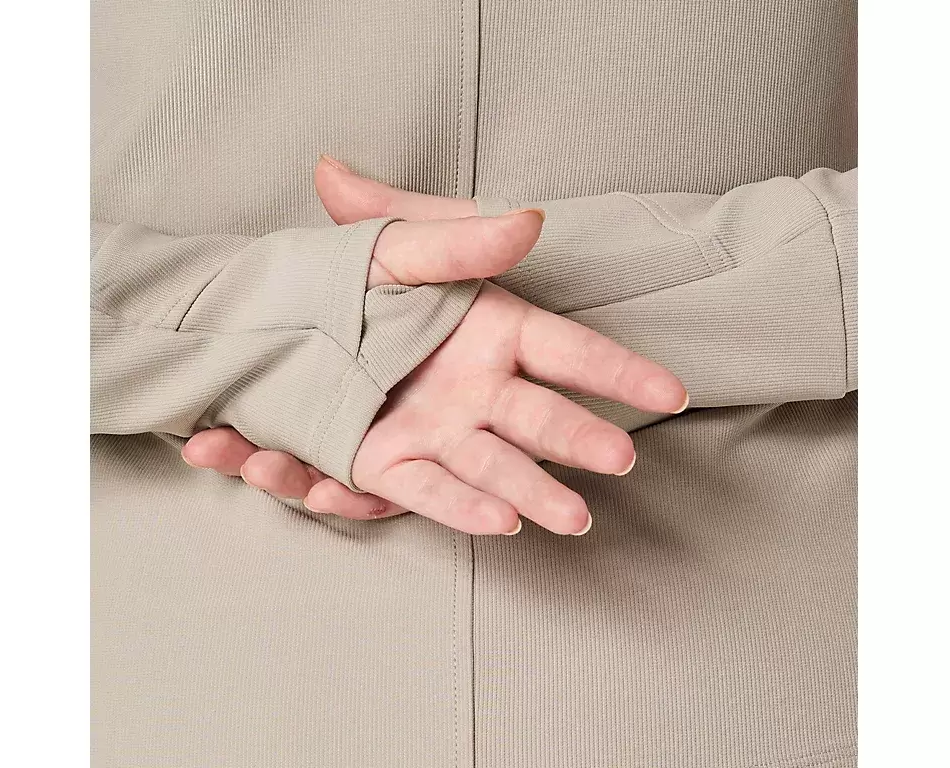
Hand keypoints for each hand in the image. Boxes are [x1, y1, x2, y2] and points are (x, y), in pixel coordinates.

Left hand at [183, 156, 688, 533]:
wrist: (276, 315)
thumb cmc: (351, 273)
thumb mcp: (398, 243)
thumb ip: (459, 239)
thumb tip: (531, 218)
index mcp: (492, 330)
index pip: (571, 352)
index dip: (622, 370)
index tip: (673, 391)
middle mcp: (477, 388)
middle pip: (543, 420)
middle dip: (583, 437)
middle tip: (623, 456)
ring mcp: (438, 431)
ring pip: (495, 469)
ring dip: (532, 493)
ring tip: (570, 518)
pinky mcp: (391, 463)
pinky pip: (423, 492)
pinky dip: (453, 507)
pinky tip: (495, 522)